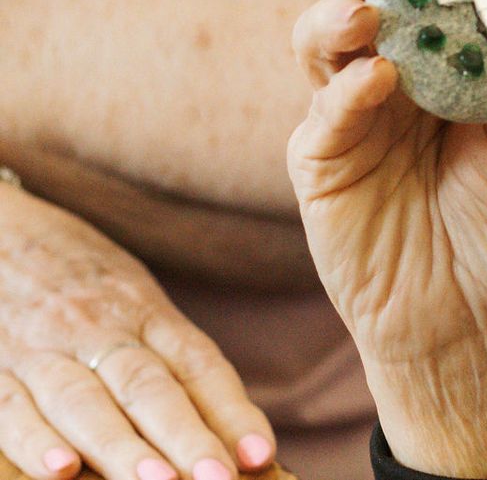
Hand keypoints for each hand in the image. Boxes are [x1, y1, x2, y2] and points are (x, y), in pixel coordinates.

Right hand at [0, 186, 274, 479]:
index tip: (260, 457)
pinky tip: (61, 470)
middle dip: (185, 439)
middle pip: (148, 388)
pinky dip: (36, 441)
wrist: (5, 232)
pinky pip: (12, 407)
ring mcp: (43, 350)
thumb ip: (173, 359)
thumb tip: (232, 429)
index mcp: (146, 314)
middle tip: (217, 479)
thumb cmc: (88, 282)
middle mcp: (100, 330)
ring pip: (85, 401)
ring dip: (121, 448)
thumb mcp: (137, 300)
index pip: (198, 366)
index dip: (231, 413)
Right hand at [287, 0, 486, 475]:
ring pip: (319, 40)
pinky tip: (376, 82)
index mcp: (448, 62)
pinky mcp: (322, 169)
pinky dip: (345, 92)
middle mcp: (393, 78)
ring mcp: (350, 119)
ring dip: (338, 13)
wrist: (480, 331)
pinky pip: (321, 117)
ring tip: (371, 12)